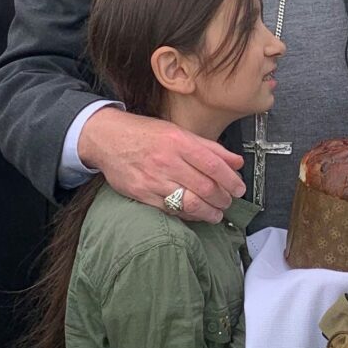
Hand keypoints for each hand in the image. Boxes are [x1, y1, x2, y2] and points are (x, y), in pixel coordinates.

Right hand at [78, 108, 245, 222]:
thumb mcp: (179, 132)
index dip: (230, 180)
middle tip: (229, 202)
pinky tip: (197, 214)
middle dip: (222, 198)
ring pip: (190, 202)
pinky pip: (171, 210)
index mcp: (179, 141)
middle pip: (204, 186)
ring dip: (209, 212)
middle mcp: (167, 161)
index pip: (213, 165)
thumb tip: (237, 162)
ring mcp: (153, 179)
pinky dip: (189, 215)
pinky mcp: (142, 194)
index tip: (239, 189)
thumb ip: (210, 148)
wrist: (108, 139)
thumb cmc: (146, 134)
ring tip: (217, 213)